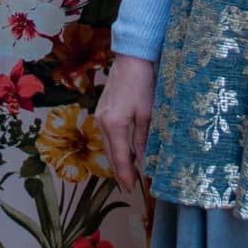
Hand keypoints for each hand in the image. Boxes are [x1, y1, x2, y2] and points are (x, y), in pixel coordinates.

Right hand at [96, 55, 156, 190]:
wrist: (131, 58)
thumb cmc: (143, 83)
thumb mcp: (147, 114)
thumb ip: (143, 139)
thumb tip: (145, 161)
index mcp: (114, 125)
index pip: (120, 157)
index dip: (125, 174)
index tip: (131, 188)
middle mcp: (102, 122)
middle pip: (110, 153)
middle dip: (119, 170)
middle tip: (129, 186)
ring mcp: (100, 115)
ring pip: (108, 145)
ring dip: (117, 159)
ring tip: (128, 172)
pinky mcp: (102, 110)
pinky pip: (107, 135)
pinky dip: (115, 146)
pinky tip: (124, 150)